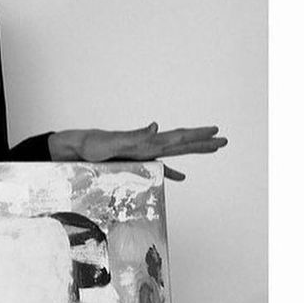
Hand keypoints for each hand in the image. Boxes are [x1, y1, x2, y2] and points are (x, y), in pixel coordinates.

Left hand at [48, 122, 226, 181]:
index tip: (216, 131)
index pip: (178, 137)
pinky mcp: (137, 161)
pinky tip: (181, 177)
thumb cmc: (94, 145)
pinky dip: (172, 172)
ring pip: (175, 153)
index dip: (197, 136)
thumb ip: (136, 135)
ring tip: (212, 148)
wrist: (78, 147)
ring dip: (193, 152)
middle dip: (203, 142)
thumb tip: (156, 126)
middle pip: (182, 143)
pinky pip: (160, 168)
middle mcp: (149, 145)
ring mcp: (144, 153)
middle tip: (225, 139)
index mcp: (147, 141)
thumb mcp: (114, 142)